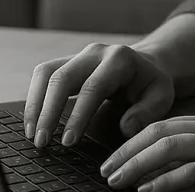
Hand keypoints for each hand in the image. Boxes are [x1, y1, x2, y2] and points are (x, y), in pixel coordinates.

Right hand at [24, 43, 174, 148]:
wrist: (145, 63)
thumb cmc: (151, 83)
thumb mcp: (162, 96)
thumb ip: (147, 112)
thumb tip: (127, 128)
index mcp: (120, 59)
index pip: (93, 87)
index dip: (78, 115)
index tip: (68, 141)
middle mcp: (95, 53)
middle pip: (62, 78)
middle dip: (48, 112)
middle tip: (42, 142)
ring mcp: (78, 54)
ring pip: (46, 73)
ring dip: (35, 105)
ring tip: (32, 135)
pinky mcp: (66, 61)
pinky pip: (43, 75)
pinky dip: (34, 98)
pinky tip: (32, 122)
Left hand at [98, 112, 194, 191]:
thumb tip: (164, 172)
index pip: (164, 124)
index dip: (134, 140)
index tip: (114, 158)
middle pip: (160, 132)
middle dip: (127, 151)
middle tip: (106, 171)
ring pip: (169, 148)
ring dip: (137, 165)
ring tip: (117, 181)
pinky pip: (192, 172)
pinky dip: (165, 182)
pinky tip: (147, 191)